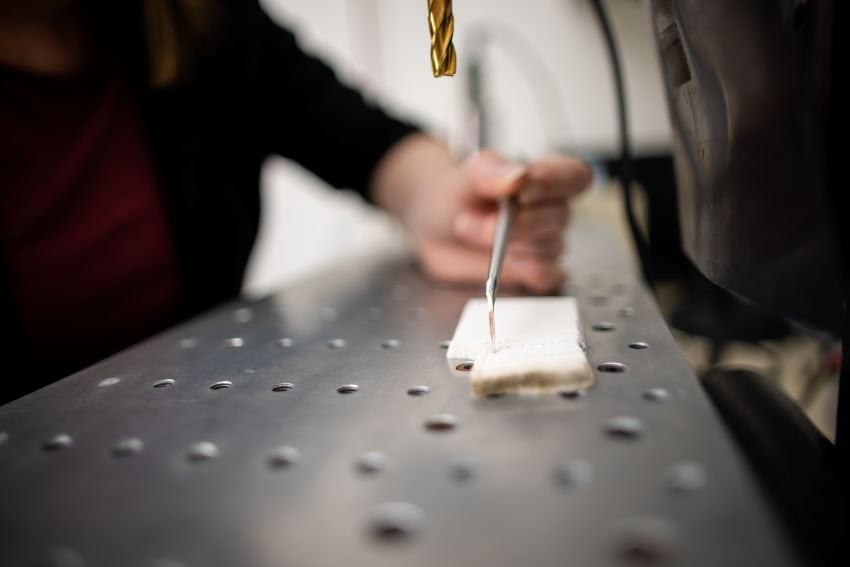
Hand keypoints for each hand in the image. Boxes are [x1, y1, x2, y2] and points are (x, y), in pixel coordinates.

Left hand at [372, 136, 591, 292]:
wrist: (435, 224)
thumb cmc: (458, 194)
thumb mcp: (467, 174)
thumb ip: (491, 170)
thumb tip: (520, 176)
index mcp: (544, 176)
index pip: (576, 176)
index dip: (556, 182)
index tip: (524, 190)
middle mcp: (550, 209)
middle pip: (558, 218)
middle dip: (513, 222)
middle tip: (470, 219)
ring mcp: (543, 242)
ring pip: (549, 249)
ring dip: (509, 247)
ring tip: (474, 235)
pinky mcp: (532, 271)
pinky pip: (548, 277)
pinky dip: (530, 275)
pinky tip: (508, 266)